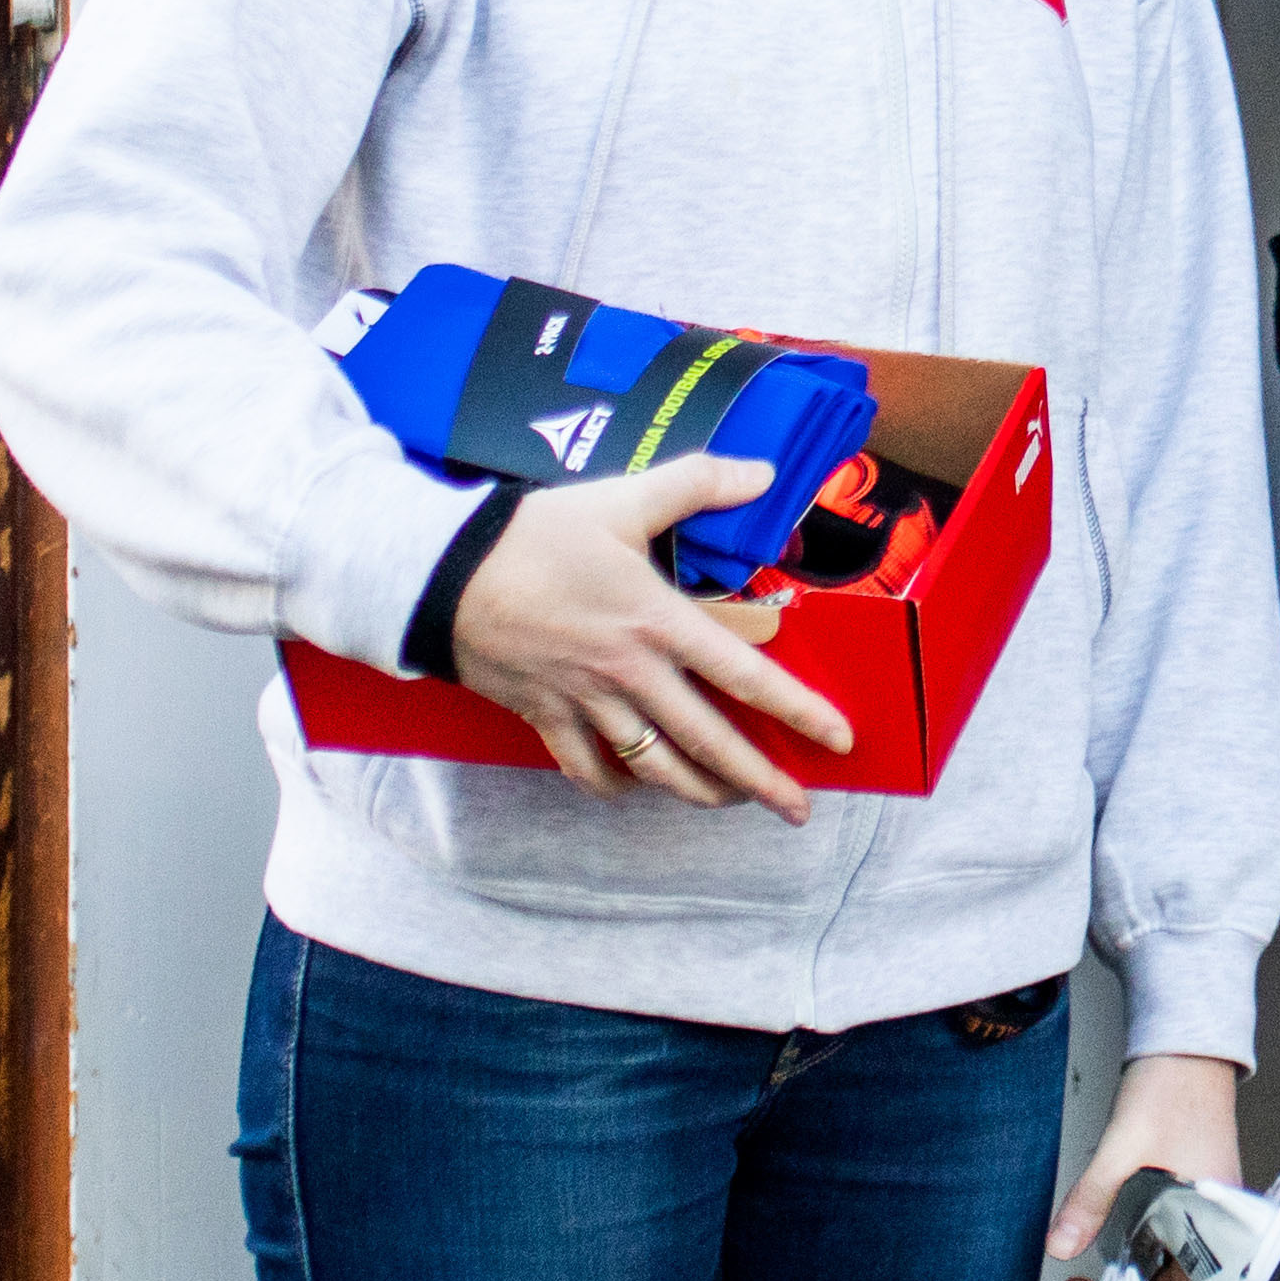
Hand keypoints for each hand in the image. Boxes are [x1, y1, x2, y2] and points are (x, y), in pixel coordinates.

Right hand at [443, 453, 853, 822]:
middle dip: (760, 780)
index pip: (745, 675)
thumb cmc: (535, 535)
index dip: (797, 710)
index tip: (837, 739)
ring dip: (700, 790)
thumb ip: (698, 483)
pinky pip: (589, 768)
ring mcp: (587, 702)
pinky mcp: (546, 716)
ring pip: (655, 766)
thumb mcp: (623, 499)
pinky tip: (636, 787)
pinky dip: (616, 784)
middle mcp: (629, 672)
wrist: (442, 574)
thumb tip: (763, 472)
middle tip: (798, 808)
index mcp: (657, 621)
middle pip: (708, 741)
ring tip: (733, 800)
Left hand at [1051, 1049, 1249, 1280]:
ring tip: (1101, 1279)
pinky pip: (1180, 1244)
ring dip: (1145, 1280)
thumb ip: (1091, 1199)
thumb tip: (1061, 1245)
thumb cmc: (1172, 1086)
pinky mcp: (1198, 1198)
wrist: (1186, 1047)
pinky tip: (1122, 1250)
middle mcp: (1223, 1220)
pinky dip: (1150, 1255)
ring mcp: (1212, 1210)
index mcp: (1219, 1215)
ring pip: (1184, 1269)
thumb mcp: (1122, 1146)